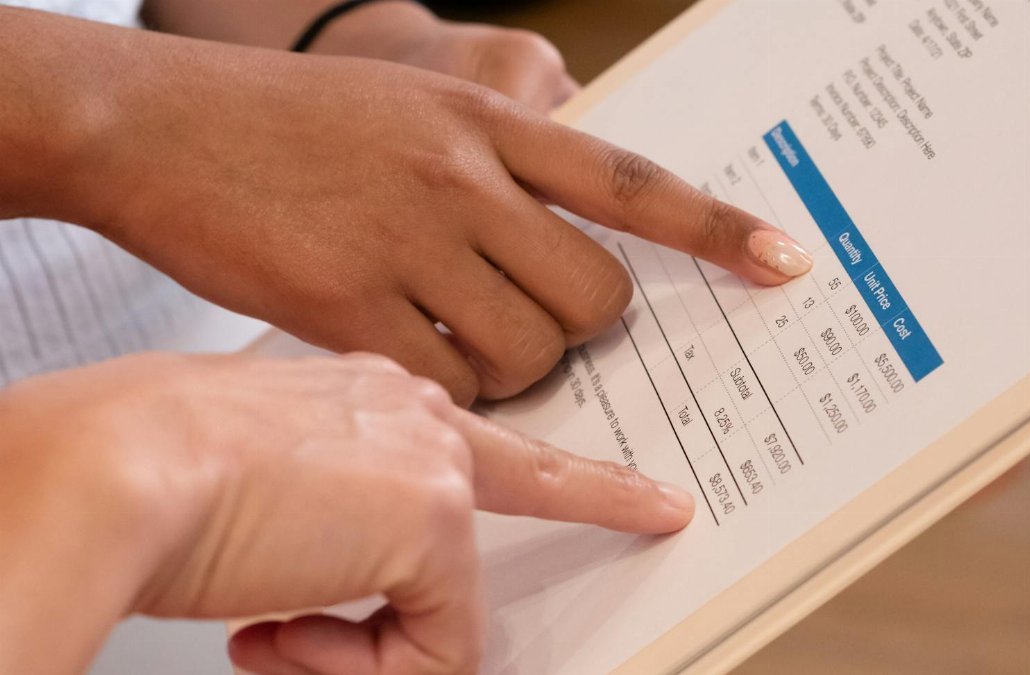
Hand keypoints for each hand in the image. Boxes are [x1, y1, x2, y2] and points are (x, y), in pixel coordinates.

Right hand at [0, 352, 693, 674]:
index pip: (479, 435)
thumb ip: (318, 512)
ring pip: (450, 595)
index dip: (564, 469)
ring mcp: (430, 465)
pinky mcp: (432, 521)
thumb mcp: (254, 476)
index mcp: (367, 395)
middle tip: (658, 510)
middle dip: (597, 502)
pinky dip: (361, 667)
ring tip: (281, 631)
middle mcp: (410, 417)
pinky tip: (281, 634)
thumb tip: (316, 589)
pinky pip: (434, 643)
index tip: (632, 485)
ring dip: (362, 646)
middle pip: (537, 476)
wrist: (114, 464)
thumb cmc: (149, 460)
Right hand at [31, 14, 813, 404]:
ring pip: (530, 352)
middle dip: (581, 330)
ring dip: (514, 369)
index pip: (633, 182)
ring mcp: (407, 241)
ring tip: (457, 339)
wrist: (157, 123)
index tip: (785, 262)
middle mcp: (463, 178)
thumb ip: (503, 152)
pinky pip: (449, 385)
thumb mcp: (414, 104)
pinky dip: (445, 390)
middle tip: (534, 324)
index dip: (719, 228)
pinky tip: (405, 357)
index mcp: (488, 122)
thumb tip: (579, 217)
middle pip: (594, 297)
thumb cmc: (290, 121)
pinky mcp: (348, 305)